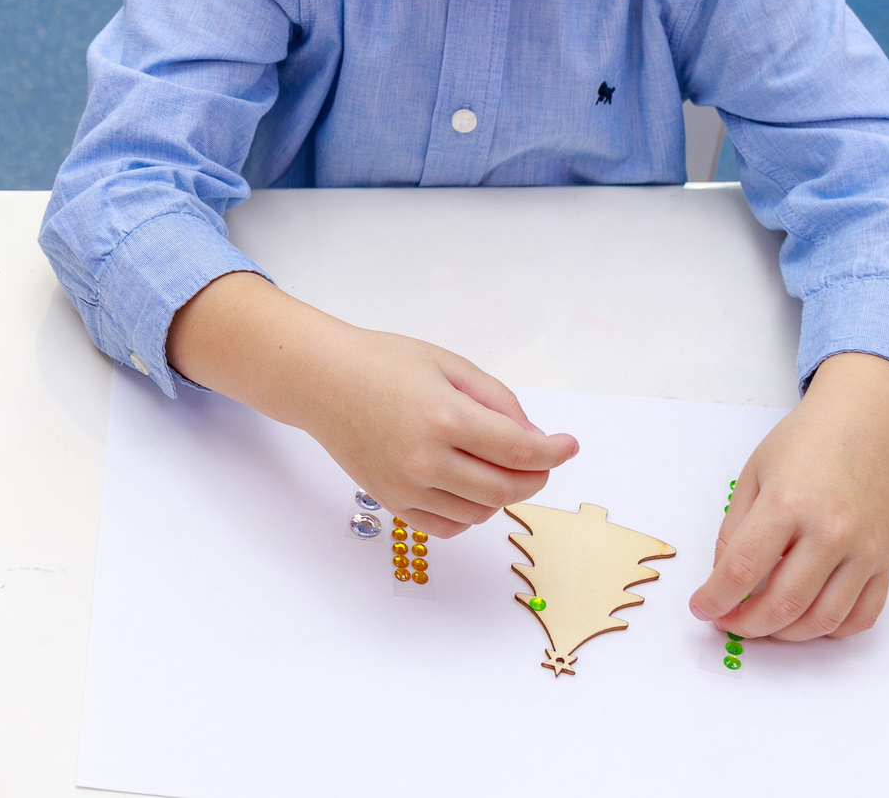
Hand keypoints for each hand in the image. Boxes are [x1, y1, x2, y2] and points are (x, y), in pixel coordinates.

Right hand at [170, 273, 577, 536]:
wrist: (320, 379)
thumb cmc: (382, 362)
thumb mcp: (449, 364)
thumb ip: (497, 401)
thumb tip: (533, 439)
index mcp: (445, 417)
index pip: (520, 451)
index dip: (554, 451)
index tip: (568, 445)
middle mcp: (426, 459)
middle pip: (506, 489)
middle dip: (536, 476)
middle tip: (541, 460)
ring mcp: (406, 486)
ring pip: (481, 512)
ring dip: (502, 493)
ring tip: (496, 465)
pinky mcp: (391, 501)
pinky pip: (449, 526)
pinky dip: (471, 513)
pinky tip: (469, 486)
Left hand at [690, 351, 888, 640]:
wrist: (866, 427)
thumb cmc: (804, 445)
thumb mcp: (753, 474)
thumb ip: (734, 528)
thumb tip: (724, 577)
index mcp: (786, 505)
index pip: (742, 569)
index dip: (716, 598)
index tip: (701, 609)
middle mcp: (830, 532)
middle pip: (783, 603)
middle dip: (747, 624)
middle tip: (728, 622)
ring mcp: (863, 551)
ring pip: (822, 620)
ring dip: (786, 635)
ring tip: (762, 624)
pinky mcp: (886, 561)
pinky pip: (861, 616)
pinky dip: (830, 630)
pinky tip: (806, 620)